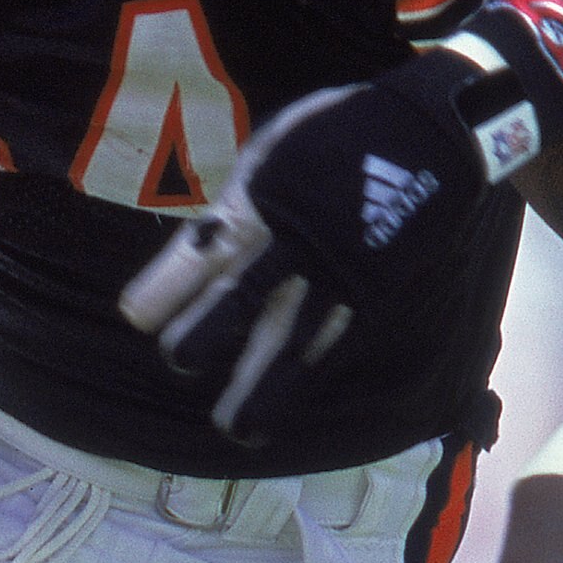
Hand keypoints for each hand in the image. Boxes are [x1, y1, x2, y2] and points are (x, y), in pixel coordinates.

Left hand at [119, 77, 473, 440]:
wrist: (426, 137)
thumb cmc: (337, 135)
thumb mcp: (274, 149)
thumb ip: (240, 202)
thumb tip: (207, 240)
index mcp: (261, 201)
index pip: (203, 251)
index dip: (168, 285)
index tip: (137, 315)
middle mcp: (292, 243)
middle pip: (241, 298)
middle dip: (206, 334)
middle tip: (180, 361)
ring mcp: (334, 272)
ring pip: (289, 338)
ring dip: (260, 386)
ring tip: (237, 427)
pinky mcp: (369, 292)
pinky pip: (333, 340)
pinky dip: (307, 371)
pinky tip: (288, 399)